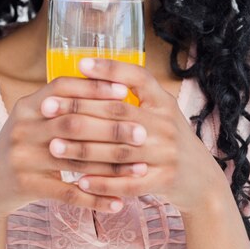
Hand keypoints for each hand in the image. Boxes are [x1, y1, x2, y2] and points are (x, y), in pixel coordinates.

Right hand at [0, 76, 140, 218]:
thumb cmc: (24, 145)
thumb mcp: (33, 118)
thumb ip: (61, 104)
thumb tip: (106, 85)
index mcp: (27, 105)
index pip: (63, 88)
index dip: (93, 87)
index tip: (124, 91)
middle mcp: (23, 127)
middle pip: (72, 122)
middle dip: (110, 127)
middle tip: (142, 132)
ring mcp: (22, 157)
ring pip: (75, 159)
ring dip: (110, 165)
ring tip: (140, 168)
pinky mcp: (26, 185)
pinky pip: (67, 192)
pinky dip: (95, 198)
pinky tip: (118, 202)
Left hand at [43, 57, 226, 216]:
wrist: (202, 180)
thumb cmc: (168, 139)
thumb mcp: (159, 111)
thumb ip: (132, 95)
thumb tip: (89, 74)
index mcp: (163, 101)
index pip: (138, 77)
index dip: (110, 69)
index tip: (80, 64)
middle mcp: (166, 124)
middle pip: (118, 113)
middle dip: (79, 109)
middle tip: (47, 107)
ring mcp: (167, 154)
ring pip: (117, 150)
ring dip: (82, 149)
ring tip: (53, 145)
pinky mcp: (164, 181)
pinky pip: (127, 184)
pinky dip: (102, 183)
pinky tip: (78, 181)